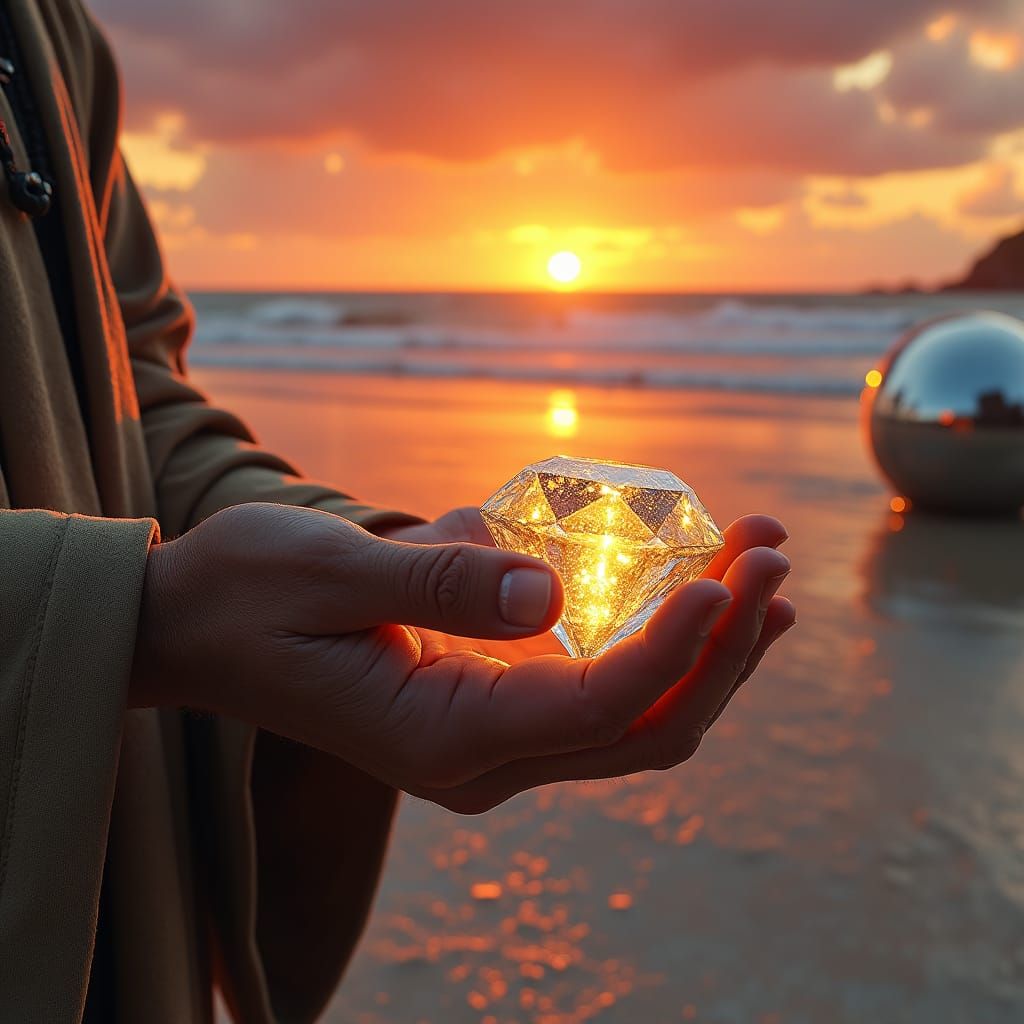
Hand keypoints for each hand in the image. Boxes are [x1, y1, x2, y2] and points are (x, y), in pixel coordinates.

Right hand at [133, 503, 792, 812]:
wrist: (197, 630)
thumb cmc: (249, 595)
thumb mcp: (329, 572)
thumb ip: (441, 581)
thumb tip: (552, 592)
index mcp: (445, 737)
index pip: (601, 706)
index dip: (680, 648)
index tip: (732, 576)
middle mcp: (484, 759)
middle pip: (648, 726)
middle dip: (724, 646)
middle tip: (773, 554)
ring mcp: (495, 743)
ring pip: (643, 719)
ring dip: (714, 647)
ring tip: (768, 565)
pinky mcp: (496, 710)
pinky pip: (609, 696)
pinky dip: (671, 650)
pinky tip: (715, 598)